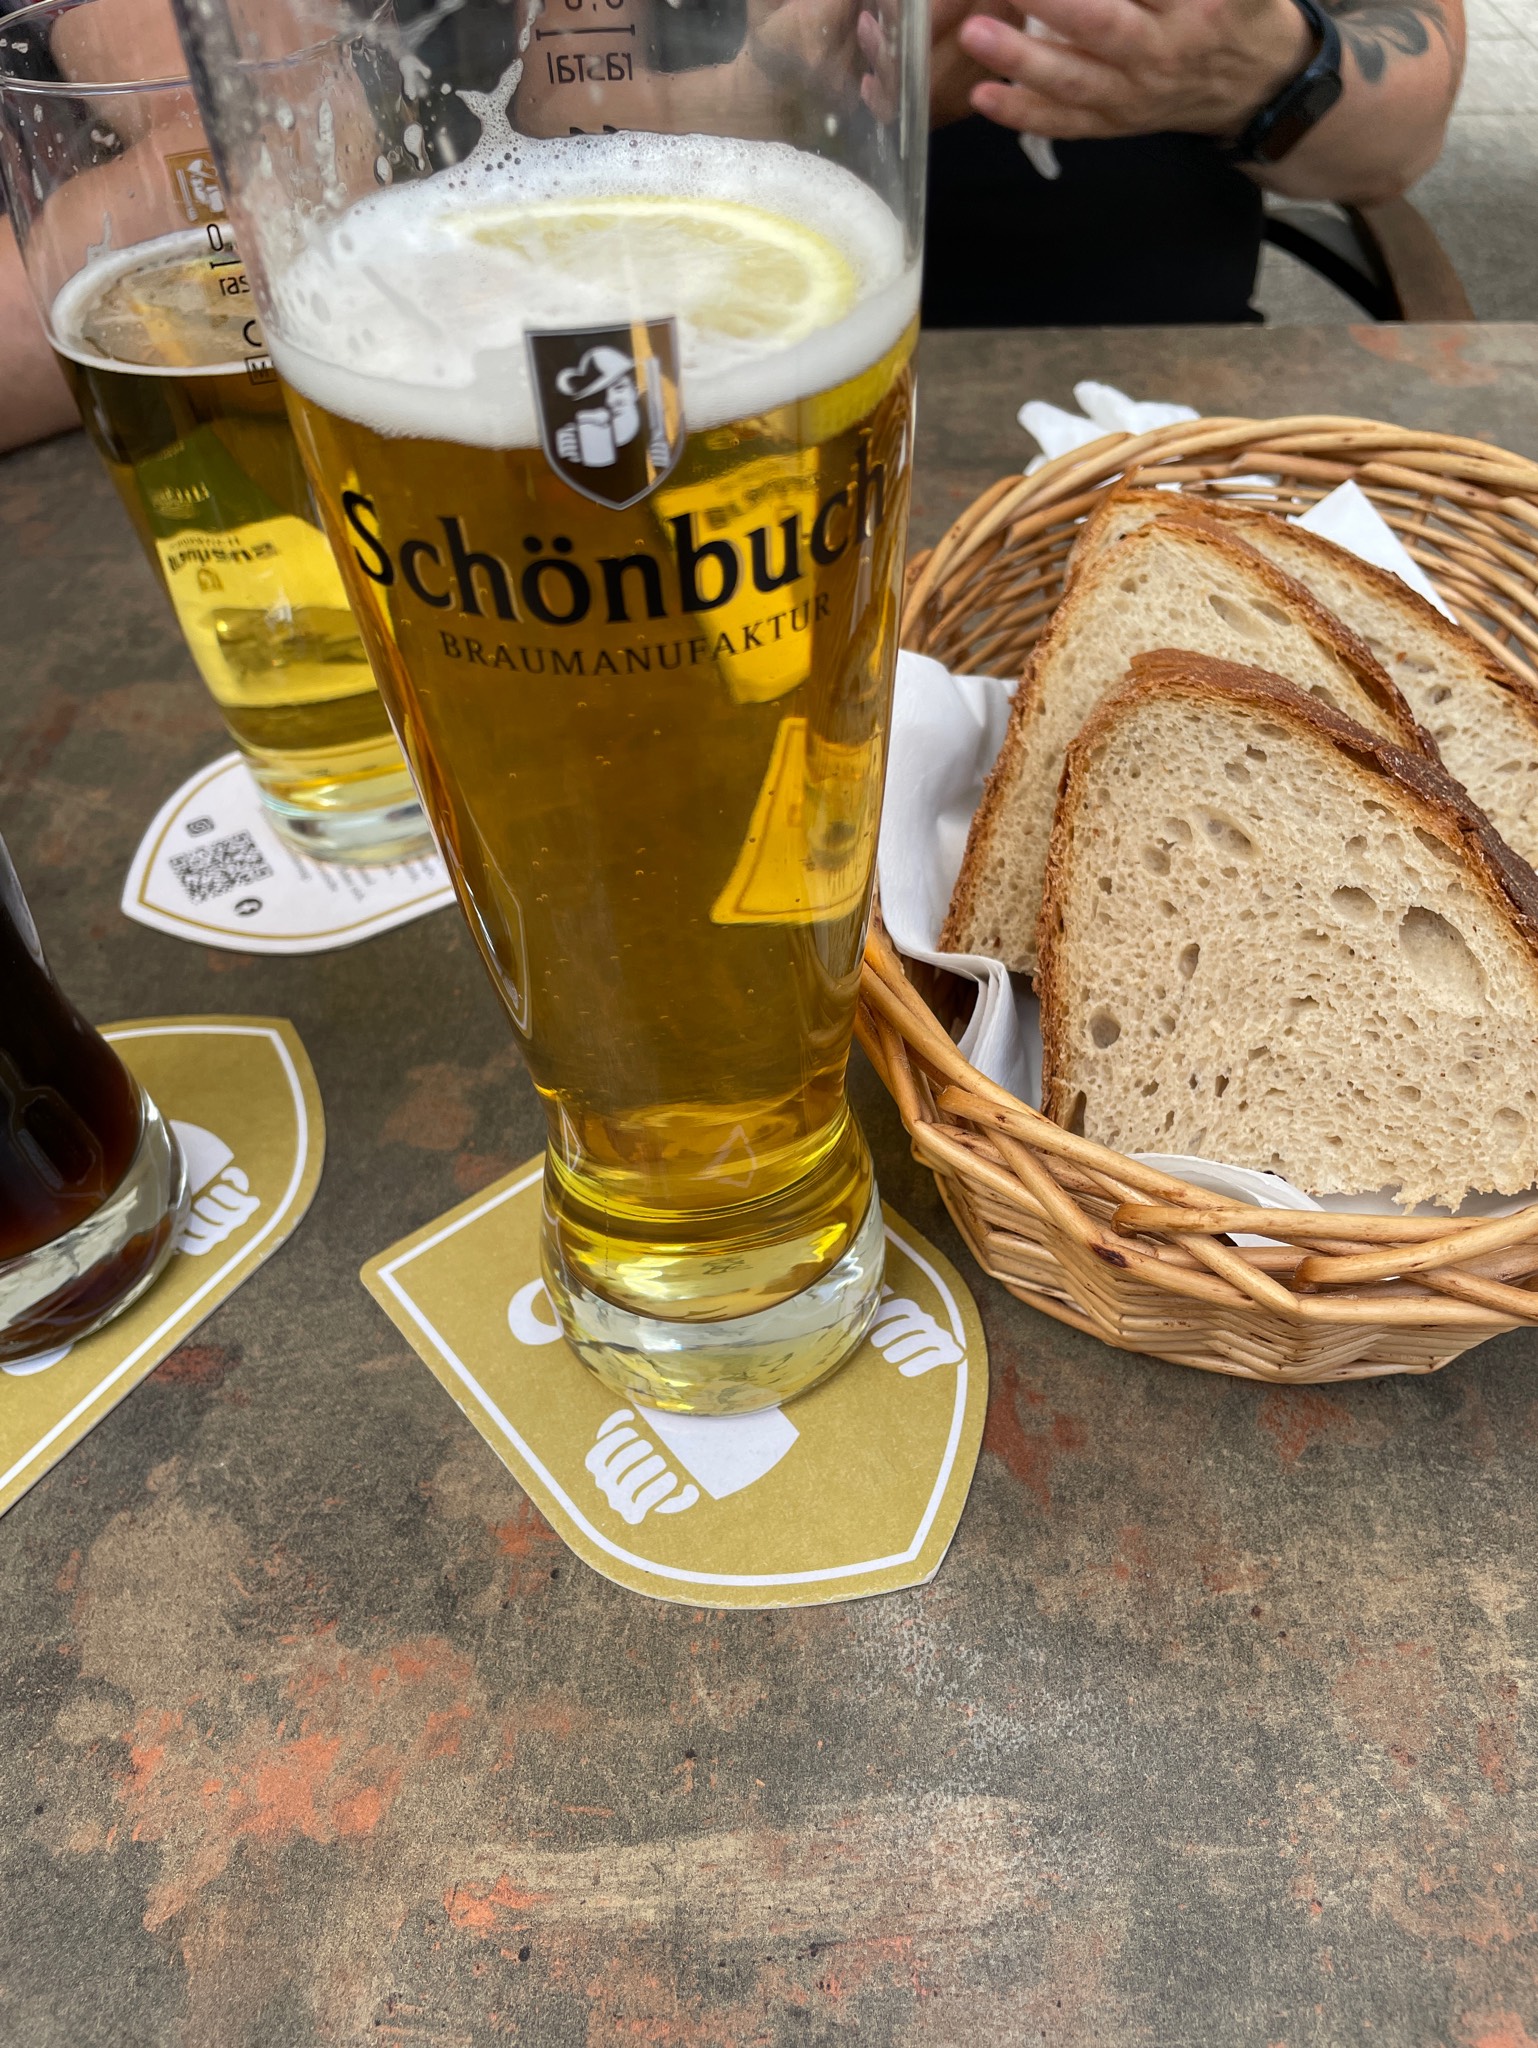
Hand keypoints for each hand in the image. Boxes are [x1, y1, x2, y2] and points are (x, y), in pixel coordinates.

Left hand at [956, 0, 1314, 141]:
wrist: (1255, 83)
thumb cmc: (1238, 9)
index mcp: (1194, 6)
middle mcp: (1162, 50)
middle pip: (1101, 25)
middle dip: (1051, 4)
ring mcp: (1136, 93)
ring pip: (1075, 79)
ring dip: (1021, 59)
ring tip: (975, 33)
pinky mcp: (1116, 121)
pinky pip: (1067, 121)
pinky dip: (1023, 112)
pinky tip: (982, 95)